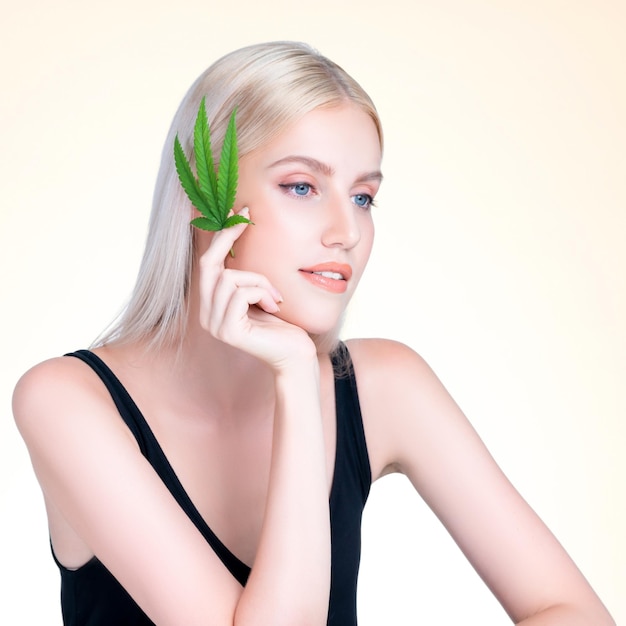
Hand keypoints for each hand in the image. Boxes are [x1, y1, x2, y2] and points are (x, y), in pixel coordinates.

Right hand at [197, 208, 315, 369]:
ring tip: (275, 297)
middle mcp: (207, 315)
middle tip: (247, 220)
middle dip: (227, 239)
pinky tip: (273, 306)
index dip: (220, 237)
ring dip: (260, 282)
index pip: (207, 264)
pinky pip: (241, 293)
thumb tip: (240, 230)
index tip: (239, 213)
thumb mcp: (261, 291)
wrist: (296, 354)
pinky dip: (262, 293)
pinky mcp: (228, 331)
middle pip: (208, 265)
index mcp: (212, 304)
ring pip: (230, 278)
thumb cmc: (282, 322)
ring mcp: (214, 325)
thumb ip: (245, 274)